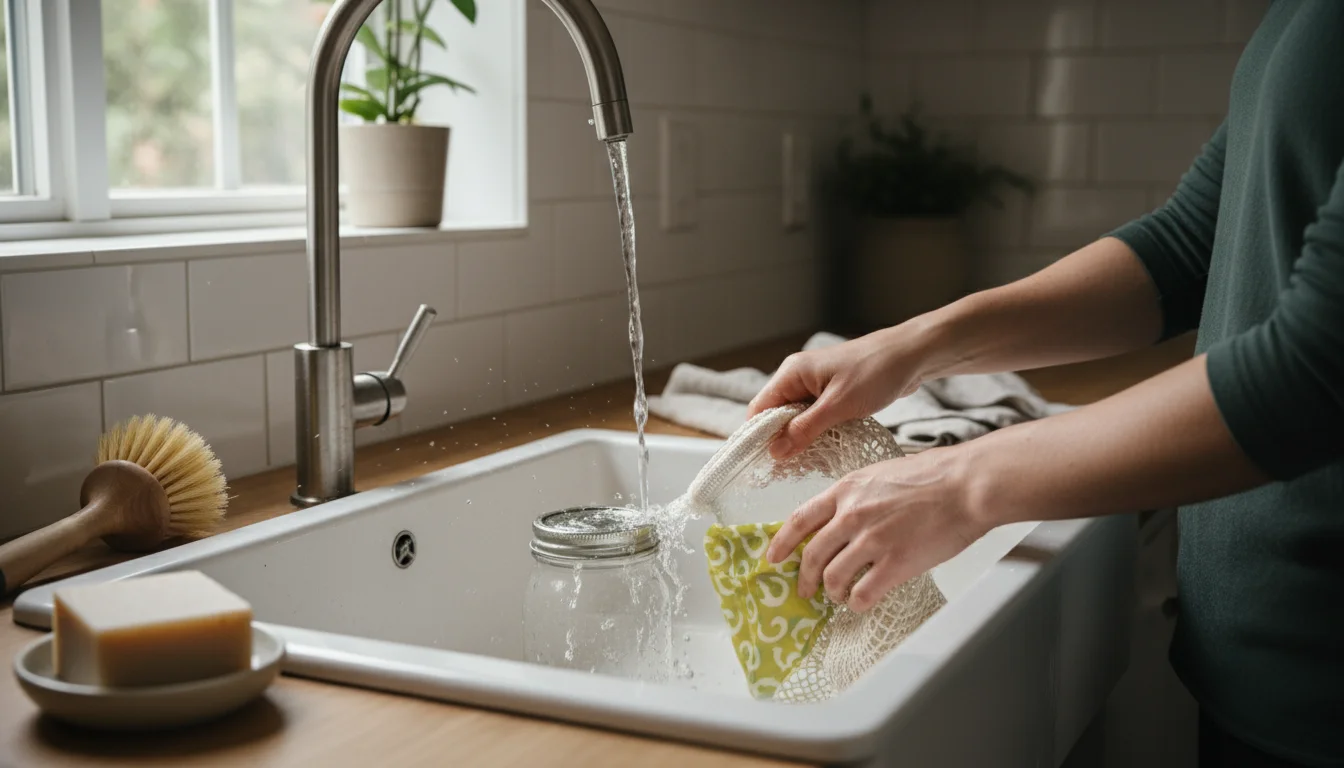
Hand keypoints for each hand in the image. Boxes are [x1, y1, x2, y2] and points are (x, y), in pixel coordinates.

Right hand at [747, 327, 932, 459]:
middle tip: (791, 469)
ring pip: (796, 420)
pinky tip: (826, 451)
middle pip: (776, 417)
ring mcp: (815, 387)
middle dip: (782, 442)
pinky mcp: (832, 395)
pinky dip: (817, 435)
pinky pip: (815, 419)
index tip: (766, 464)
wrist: (911, 356)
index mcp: (792, 374)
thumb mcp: (839, 405)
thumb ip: (805, 429)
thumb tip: (775, 452)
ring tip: (811, 463)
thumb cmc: (876, 372)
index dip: (760, 437)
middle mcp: (798, 379)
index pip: (759, 409)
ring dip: (801, 441)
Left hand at [765, 447, 986, 612]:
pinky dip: (858, 604)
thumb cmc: (935, 475)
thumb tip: (845, 518)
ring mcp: (872, 540)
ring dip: (833, 593)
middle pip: (811, 555)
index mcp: (847, 489)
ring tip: (841, 597)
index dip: (782, 543)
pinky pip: (862, 594)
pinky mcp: (895, 563)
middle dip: (803, 579)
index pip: (799, 519)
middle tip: (805, 591)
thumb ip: (858, 495)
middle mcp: (852, 515)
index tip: (773, 557)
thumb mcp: (882, 474)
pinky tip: (863, 602)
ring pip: (832, 579)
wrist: (968, 484)